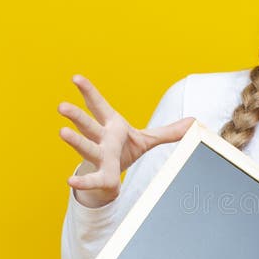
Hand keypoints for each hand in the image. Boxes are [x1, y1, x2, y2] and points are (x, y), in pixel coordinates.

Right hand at [58, 75, 194, 207]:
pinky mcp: (102, 175)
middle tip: (62, 106)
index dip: (88, 91)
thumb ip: (169, 132)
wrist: (110, 177)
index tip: (75, 77)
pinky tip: (70, 181)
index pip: (98, 105)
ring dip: (75, 140)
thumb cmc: (123, 151)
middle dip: (76, 116)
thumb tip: (196, 122)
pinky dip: (82, 181)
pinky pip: (92, 178)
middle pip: (88, 124)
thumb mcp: (146, 140)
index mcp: (111, 126)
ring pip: (86, 147)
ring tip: (62, 132)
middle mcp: (101, 139)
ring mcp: (100, 156)